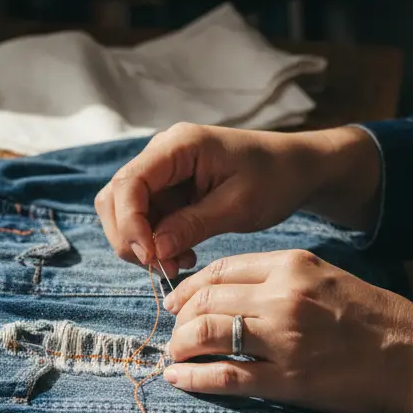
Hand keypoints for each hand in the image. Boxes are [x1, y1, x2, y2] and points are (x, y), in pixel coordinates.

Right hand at [94, 122, 382, 273]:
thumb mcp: (238, 205)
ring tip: (177, 263)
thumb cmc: (276, 179)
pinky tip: (182, 255)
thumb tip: (153, 251)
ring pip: (124, 213)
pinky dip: (155, 244)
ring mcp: (161, 173)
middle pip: (116, 199)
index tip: (151, 257)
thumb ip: (191, 226)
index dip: (130, 224)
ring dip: (142, 245)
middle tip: (163, 266)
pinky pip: (144, 221)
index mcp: (179, 146)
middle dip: (130, 238)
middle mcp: (161, 154)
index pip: (129, 184)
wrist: (297, 170)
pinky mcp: (167, 191)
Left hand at [162, 250, 412, 412]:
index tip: (175, 303)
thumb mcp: (324, 276)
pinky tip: (177, 379)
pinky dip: (193, 379)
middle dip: (180, 319)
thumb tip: (223, 288)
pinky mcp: (287, 379)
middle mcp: (283, 297)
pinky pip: (224, 377)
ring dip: (180, 346)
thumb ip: (276, 277)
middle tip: (174, 334)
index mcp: (291, 266)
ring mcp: (283, 339)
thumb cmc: (370, 317)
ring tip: (174, 355)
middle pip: (206, 301)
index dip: (187, 288)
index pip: (219, 270)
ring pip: (207, 334)